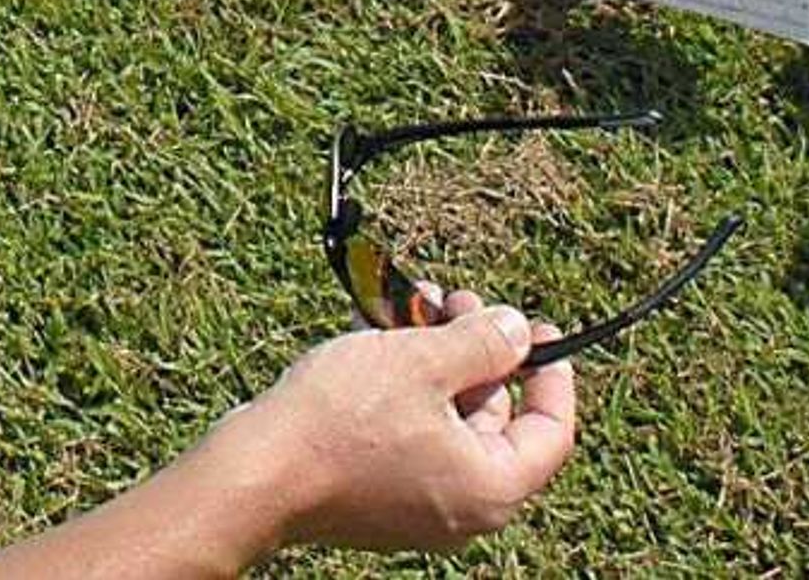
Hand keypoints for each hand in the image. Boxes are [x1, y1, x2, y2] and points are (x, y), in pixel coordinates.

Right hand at [234, 297, 578, 553]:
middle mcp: (464, 508)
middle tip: (454, 301)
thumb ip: (483, 344)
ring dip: (434, 362)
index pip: (551, 430)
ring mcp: (420, 506)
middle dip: (476, 352)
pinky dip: (403, 389)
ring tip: (408, 309)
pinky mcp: (380, 495)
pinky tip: (376, 339)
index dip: (551, 372)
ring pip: (447, 422)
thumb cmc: (338, 421)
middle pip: (496, 419)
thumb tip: (520, 331)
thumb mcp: (420, 361)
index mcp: (490, 486)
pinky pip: (411, 436)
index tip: (539, 327)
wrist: (256, 470)